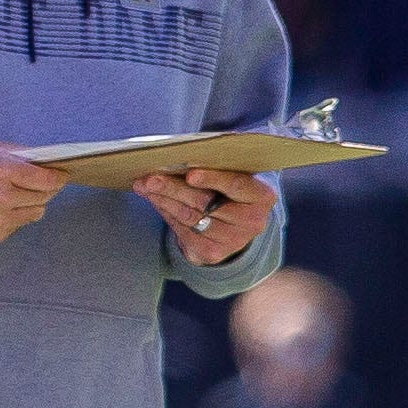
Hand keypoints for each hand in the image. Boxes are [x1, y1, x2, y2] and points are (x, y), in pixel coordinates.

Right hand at [0, 140, 68, 249]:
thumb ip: (14, 153)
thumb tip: (44, 161)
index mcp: (0, 170)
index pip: (46, 179)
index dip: (59, 177)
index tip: (63, 175)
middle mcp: (0, 198)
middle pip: (44, 198)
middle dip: (45, 190)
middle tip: (39, 184)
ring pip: (33, 215)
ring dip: (29, 205)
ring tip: (12, 196)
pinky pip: (14, 228)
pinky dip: (10, 218)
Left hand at [138, 166, 278, 266]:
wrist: (236, 228)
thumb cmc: (232, 193)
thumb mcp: (236, 178)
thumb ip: (219, 167)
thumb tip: (179, 154)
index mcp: (262, 196)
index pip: (236, 185)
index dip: (212, 178)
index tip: (189, 173)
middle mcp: (251, 221)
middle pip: (206, 202)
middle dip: (174, 188)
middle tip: (151, 178)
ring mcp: (232, 240)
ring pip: (190, 216)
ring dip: (164, 200)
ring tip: (145, 186)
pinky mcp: (212, 253)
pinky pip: (183, 230)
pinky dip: (166, 213)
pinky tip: (155, 200)